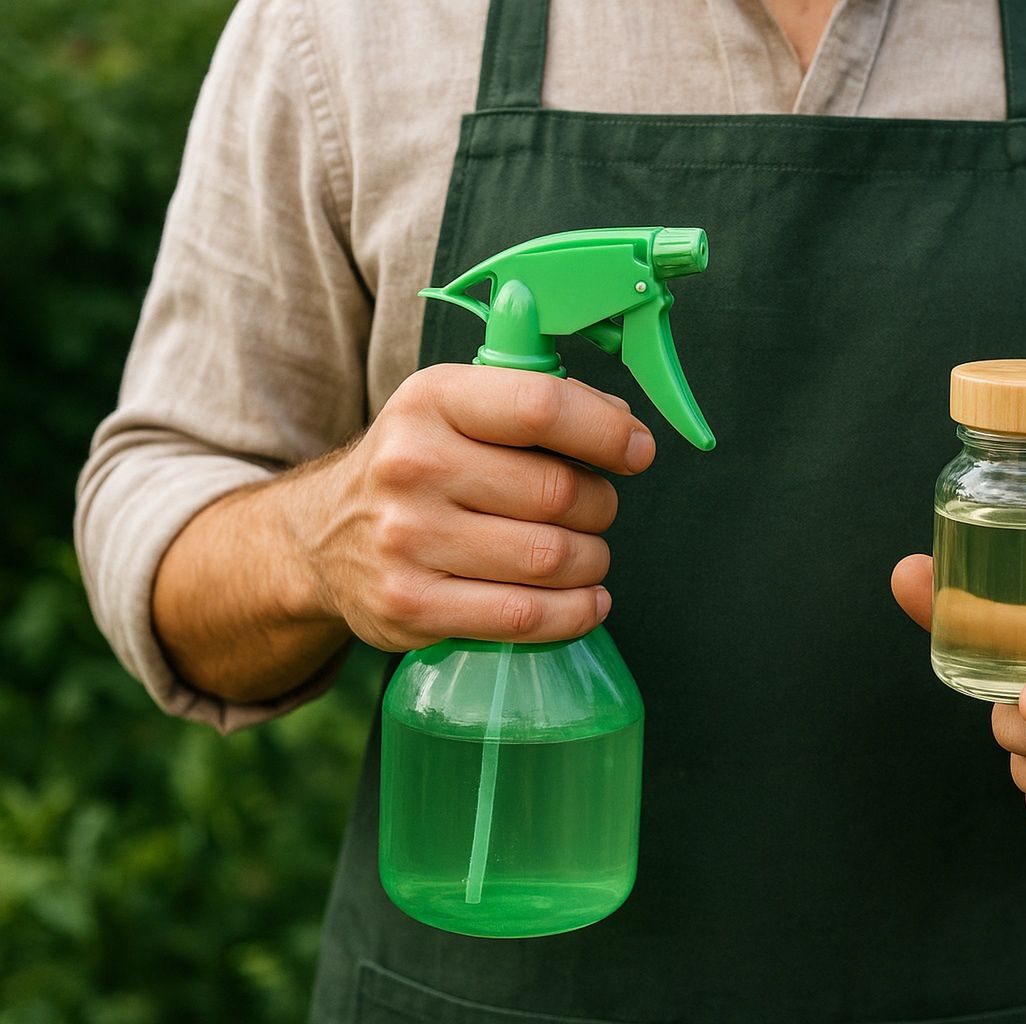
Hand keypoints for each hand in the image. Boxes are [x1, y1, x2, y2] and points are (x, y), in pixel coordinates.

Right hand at [288, 364, 654, 650]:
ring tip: (582, 556)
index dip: (607, 432)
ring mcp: (407, 540)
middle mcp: (413, 465)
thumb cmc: (420, 466)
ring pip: (553, 557)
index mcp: (432, 400)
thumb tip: (625, 429)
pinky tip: (586, 600)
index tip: (638, 452)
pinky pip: (526, 616)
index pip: (540, 406)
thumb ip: (541, 404)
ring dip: (592, 561)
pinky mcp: (410, 606)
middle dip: (601, 506)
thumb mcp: (458, 409)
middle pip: (559, 492)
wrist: (322, 538)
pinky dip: (576, 612)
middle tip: (593, 512)